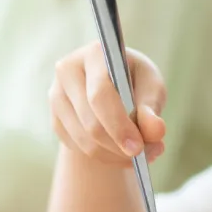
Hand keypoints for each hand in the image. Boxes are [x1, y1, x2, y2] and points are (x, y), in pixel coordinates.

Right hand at [50, 42, 166, 163]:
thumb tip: (155, 131)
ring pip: (83, 139)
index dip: (118, 124)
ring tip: (141, 156)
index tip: (138, 148)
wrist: (114, 87)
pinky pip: (78, 147)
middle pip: (90, 120)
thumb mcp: (151, 87)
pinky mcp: (55, 119)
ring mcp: (57, 96)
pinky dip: (104, 157)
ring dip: (114, 155)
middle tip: (145, 156)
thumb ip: (152, 108)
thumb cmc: (135, 81)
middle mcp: (68, 71)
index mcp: (94, 54)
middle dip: (119, 145)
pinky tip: (122, 153)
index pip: (100, 93)